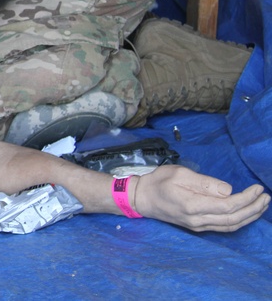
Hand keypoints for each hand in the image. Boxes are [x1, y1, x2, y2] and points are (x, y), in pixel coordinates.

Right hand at [133, 165, 269, 231]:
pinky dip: (239, 221)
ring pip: (231, 226)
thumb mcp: (179, 174)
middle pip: (234, 219)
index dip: (247, 199)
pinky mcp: (198, 227)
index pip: (228, 206)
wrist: (141, 198)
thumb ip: (205, 183)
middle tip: (266, 197)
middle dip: (253, 209)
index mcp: (193, 205)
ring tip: (262, 205)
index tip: (258, 188)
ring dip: (249, 216)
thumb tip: (228, 191)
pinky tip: (246, 213)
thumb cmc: (158, 181)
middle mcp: (197, 220)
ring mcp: (198, 226)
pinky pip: (224, 227)